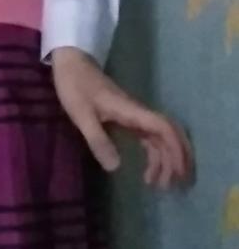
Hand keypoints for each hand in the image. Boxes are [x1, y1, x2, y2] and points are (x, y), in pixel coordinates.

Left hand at [51, 47, 193, 189]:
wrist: (72, 63)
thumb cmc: (76, 86)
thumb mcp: (82, 115)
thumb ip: (98, 139)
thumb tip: (115, 167)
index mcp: (132, 112)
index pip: (163, 129)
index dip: (175, 150)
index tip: (176, 172)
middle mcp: (139, 114)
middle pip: (168, 135)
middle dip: (176, 159)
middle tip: (172, 185)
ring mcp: (135, 116)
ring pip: (160, 138)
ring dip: (164, 160)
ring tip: (158, 184)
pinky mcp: (128, 119)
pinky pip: (149, 138)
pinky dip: (153, 154)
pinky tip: (148, 170)